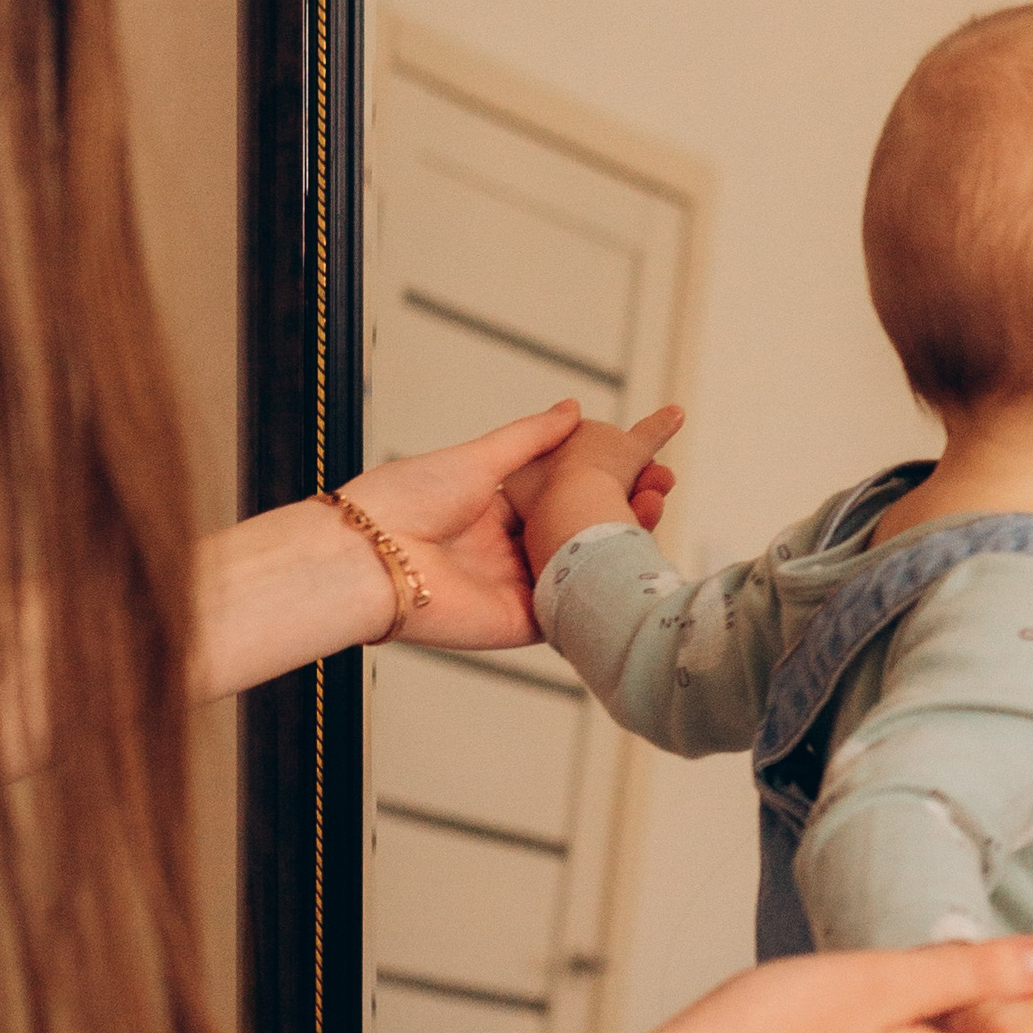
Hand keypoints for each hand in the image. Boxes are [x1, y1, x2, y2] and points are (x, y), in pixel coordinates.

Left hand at [341, 402, 674, 650]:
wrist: (369, 555)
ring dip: (622, 545)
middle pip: (581, 533)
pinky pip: (569, 612)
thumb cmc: (405, 499)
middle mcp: (510, 550)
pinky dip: (603, 591)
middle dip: (625, 510)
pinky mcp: (519, 622)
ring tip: (657, 509)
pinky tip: (637, 563)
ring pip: (584, 570)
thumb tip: (573, 409)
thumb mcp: (478, 457)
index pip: (566, 497)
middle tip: (663, 486)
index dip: (605, 482)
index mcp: (497, 510)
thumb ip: (530, 439)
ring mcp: (517, 588)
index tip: (645, 464)